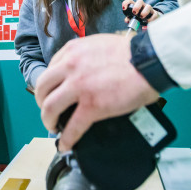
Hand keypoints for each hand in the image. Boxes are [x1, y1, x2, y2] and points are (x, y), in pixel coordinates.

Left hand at [35, 33, 158, 151]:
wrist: (149, 60)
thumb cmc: (132, 52)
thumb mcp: (99, 44)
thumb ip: (86, 56)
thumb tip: (84, 69)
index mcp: (72, 51)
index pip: (50, 69)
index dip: (49, 85)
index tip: (52, 93)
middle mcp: (70, 67)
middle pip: (42, 88)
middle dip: (42, 102)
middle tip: (48, 110)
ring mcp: (80, 87)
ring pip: (50, 108)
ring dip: (48, 121)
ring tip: (53, 127)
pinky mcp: (92, 106)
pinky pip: (72, 127)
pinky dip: (66, 139)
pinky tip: (65, 145)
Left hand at [122, 0, 158, 24]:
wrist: (152, 18)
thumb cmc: (141, 17)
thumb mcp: (134, 18)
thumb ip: (130, 18)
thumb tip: (127, 20)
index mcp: (135, 6)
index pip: (130, 1)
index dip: (126, 3)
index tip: (124, 9)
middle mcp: (142, 6)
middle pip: (140, 1)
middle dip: (137, 7)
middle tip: (134, 13)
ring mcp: (149, 9)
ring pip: (148, 6)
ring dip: (144, 12)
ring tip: (141, 17)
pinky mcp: (155, 13)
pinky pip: (154, 14)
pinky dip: (151, 19)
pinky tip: (147, 22)